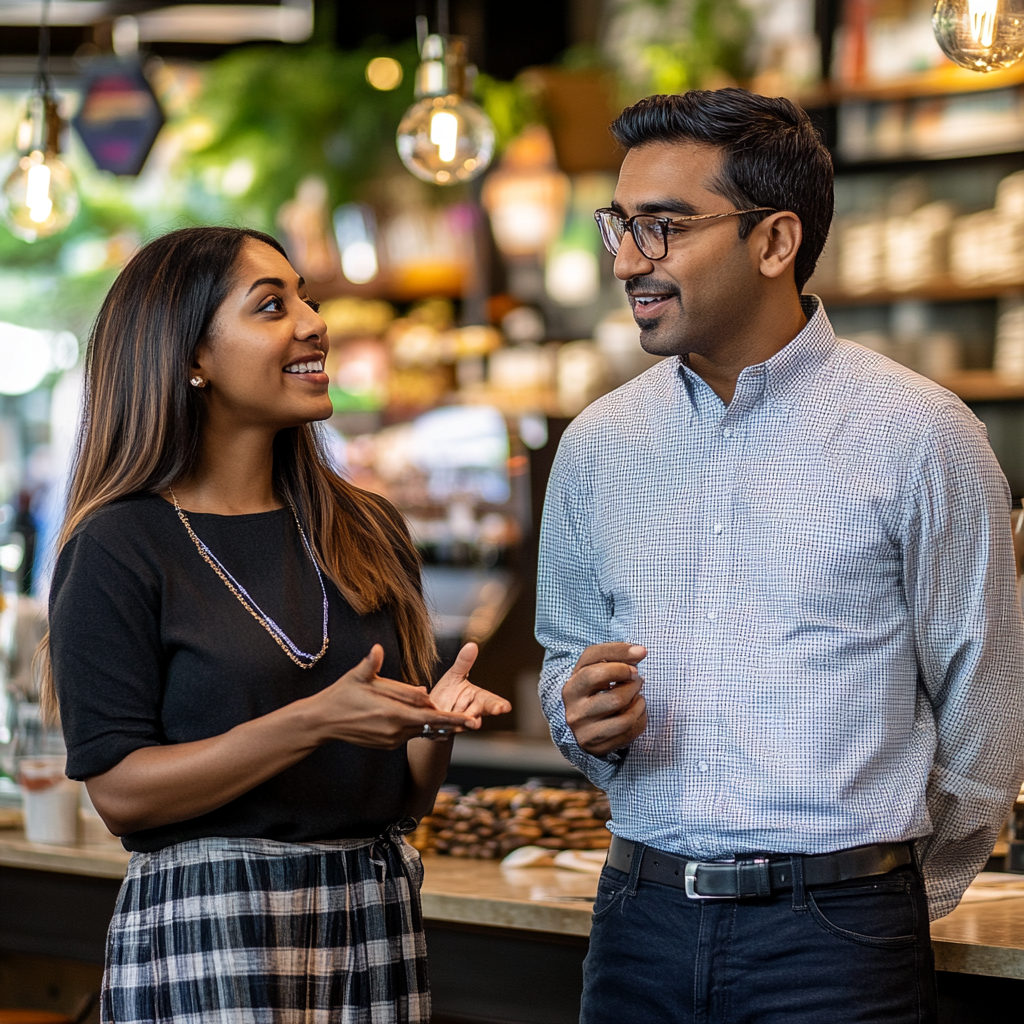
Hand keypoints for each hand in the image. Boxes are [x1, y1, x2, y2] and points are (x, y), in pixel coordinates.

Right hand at [308, 645, 472, 749]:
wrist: (323, 722)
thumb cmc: (341, 695)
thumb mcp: (356, 677)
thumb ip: (371, 664)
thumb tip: (379, 649)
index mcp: (392, 713)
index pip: (429, 717)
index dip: (451, 718)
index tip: (469, 719)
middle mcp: (394, 729)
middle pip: (430, 726)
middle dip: (451, 723)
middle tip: (474, 721)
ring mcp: (390, 739)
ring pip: (421, 730)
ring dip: (436, 725)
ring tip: (457, 721)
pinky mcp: (387, 744)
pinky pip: (410, 734)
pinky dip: (421, 727)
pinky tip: (429, 721)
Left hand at [428, 642, 511, 729]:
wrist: (430, 711)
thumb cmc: (447, 694)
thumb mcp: (454, 675)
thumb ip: (464, 663)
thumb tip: (472, 645)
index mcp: (477, 698)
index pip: (491, 700)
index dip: (498, 704)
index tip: (506, 706)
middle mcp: (472, 711)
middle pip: (484, 710)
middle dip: (491, 710)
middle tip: (498, 709)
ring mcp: (461, 721)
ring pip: (469, 722)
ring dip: (472, 721)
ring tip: (474, 721)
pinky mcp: (449, 728)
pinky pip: (453, 728)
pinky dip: (454, 727)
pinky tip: (455, 725)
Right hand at [562, 643, 646, 756]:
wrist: (580, 719)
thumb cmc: (592, 686)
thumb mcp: (594, 666)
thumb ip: (614, 653)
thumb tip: (641, 651)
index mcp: (571, 689)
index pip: (595, 673)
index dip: (620, 666)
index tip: (635, 663)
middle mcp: (574, 713)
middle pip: (616, 699)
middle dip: (633, 687)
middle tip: (638, 679)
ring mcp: (585, 733)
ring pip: (625, 720)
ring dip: (639, 704)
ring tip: (638, 696)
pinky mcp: (598, 747)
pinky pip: (629, 733)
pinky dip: (640, 719)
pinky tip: (636, 711)